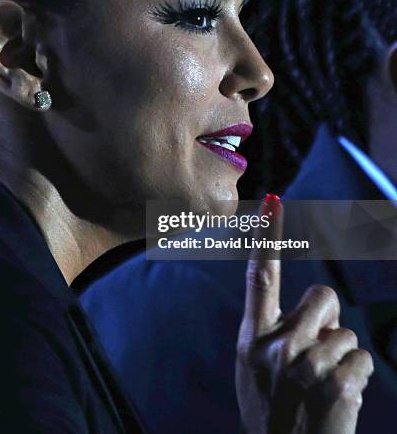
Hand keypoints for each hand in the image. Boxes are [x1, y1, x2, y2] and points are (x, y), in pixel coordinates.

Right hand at [236, 194, 373, 433]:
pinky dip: (355, 379)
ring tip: (321, 389)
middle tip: (316, 353)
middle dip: (328, 319)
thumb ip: (273, 334)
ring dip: (341, 358)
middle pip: (323, 297)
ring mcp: (305, 366)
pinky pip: (360, 360)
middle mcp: (277, 346)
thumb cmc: (273, 412)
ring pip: (345, 334)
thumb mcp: (254, 370)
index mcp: (253, 339)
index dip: (266, 236)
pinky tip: (336, 403)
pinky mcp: (335, 385)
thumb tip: (315, 313)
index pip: (259, 277)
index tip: (272, 200)